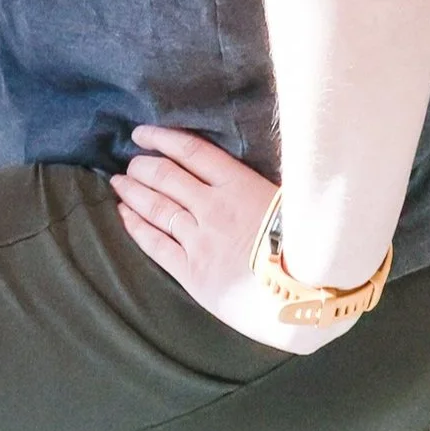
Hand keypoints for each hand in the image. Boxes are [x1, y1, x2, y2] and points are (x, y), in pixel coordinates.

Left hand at [111, 126, 346, 355]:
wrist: (310, 296)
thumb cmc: (310, 247)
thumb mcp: (289, 201)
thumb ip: (257, 186)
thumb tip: (240, 175)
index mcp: (240, 185)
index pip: (191, 152)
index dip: (162, 139)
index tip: (142, 134)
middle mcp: (214, 208)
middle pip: (166, 177)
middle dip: (143, 166)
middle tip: (130, 162)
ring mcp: (200, 241)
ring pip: (156, 208)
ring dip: (133, 192)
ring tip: (119, 182)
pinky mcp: (193, 273)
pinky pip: (155, 244)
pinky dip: (136, 226)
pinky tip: (123, 215)